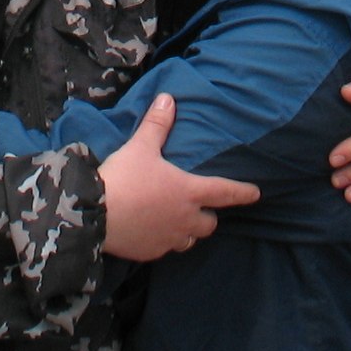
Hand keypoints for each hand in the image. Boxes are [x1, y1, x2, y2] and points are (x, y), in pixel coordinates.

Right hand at [98, 94, 258, 261]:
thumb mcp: (140, 146)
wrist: (94, 215)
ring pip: (190, 239)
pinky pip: (166, 248)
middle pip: (209, 223)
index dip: (242, 192)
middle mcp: (185, 218)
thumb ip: (157, 125)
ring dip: (188, 230)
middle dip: (208, 215)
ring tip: (177, 220)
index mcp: (188, 191)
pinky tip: (152, 232)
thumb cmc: (124, 178)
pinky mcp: (151, 252)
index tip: (256, 194)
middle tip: (200, 206)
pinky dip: (164, 240)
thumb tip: (168, 99)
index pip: (224, 192)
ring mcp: (169, 238)